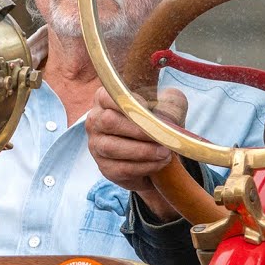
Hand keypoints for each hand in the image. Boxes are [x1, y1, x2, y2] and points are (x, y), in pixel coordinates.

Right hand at [86, 86, 186, 221]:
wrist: (158, 152)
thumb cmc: (159, 122)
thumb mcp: (168, 107)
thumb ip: (169, 105)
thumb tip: (165, 119)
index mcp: (105, 100)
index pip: (107, 96)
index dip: (127, 101)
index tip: (147, 106)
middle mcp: (95, 121)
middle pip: (109, 122)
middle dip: (139, 130)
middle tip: (162, 136)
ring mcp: (97, 146)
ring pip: (112, 148)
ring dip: (143, 151)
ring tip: (165, 152)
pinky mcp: (105, 168)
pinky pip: (121, 168)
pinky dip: (144, 166)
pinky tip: (160, 163)